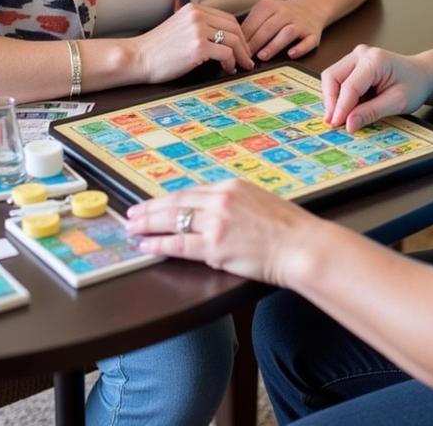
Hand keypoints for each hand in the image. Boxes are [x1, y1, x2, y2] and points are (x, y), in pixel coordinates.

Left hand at [125, 179, 319, 285]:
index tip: (153, 203)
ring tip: (132, 229)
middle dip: (150, 208)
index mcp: (232, 186)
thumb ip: (236, 204)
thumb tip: (217, 213)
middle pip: (176, 202)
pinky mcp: (214, 246)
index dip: (168, 198)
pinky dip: (158, 245)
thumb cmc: (289, 229)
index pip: (191, 192)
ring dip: (148, 225)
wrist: (301, 246)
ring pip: (172, 221)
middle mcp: (221, 200)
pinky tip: (145, 246)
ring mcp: (216, 222)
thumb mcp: (260, 202)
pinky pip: (178, 245)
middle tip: (131, 214)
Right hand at [132, 3, 254, 81]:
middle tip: (247, 58)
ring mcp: (198, 30)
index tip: (242, 46)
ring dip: (241, 55)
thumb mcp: (179, 28)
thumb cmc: (156, 50)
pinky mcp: (198, 46)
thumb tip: (221, 39)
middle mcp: (197, 15)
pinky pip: (226, 53)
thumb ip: (198, 27)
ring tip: (242, 65)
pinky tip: (227, 69)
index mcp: (193, 9)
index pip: (226, 18)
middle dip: (244, 44)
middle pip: (234, 27)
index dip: (238, 33)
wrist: (136, 58)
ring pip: (233, 40)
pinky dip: (231, 63)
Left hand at [241, 0, 325, 61]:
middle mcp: (286, 12)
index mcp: (269, 5)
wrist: (311, 7)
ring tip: (262, 57)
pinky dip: (300, 48)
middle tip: (245, 58)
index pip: (254, 22)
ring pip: (287, 33)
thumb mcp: (264, 13)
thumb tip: (234, 45)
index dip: (244, 37)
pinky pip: (308, 41)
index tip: (235, 51)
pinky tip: (291, 54)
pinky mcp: (313, 34)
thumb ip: (251, 26)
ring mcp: (301, 23)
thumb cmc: (280, 16)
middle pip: (269, 27)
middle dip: (255, 43)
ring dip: (274, 45)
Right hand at [322, 45, 431, 131]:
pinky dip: (339, 96)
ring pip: (332, 77)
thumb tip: (348, 124)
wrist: (421, 74)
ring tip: (342, 117)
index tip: (337, 125)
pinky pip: (338, 79)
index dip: (341, 107)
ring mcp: (355, 57)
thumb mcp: (398, 102)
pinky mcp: (353, 63)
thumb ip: (371, 112)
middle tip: (334, 123)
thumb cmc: (414, 85)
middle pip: (332, 76)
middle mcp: (362, 54)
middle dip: (331, 101)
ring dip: (333, 98)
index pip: (350, 86)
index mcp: (375, 60)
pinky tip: (348, 108)